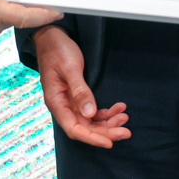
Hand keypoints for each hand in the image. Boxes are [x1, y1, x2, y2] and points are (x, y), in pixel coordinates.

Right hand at [35, 24, 129, 147]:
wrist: (52, 35)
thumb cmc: (57, 50)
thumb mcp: (70, 68)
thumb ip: (80, 91)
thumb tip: (90, 113)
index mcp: (56, 101)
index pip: (74, 128)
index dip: (92, 138)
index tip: (109, 142)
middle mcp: (63, 105)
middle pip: (85, 127)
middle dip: (106, 131)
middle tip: (126, 132)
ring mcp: (70, 101)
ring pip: (90, 120)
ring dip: (108, 122)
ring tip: (124, 117)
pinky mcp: (77, 95)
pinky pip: (92, 110)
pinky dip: (106, 112)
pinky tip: (118, 108)